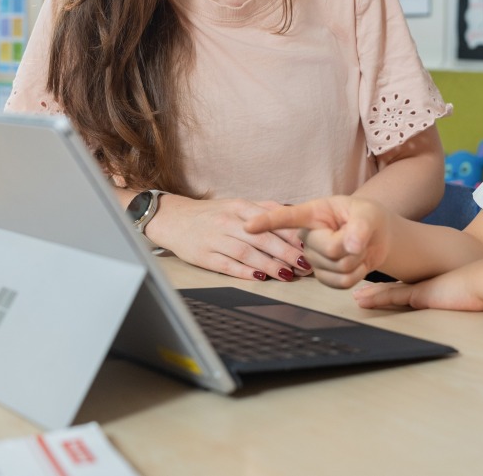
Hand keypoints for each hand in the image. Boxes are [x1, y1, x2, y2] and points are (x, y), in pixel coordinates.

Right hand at [148, 196, 310, 281]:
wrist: (174, 219)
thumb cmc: (212, 214)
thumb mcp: (237, 204)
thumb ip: (264, 210)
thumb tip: (294, 216)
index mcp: (239, 206)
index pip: (270, 220)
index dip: (291, 234)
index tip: (309, 245)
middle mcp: (227, 222)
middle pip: (261, 238)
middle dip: (286, 252)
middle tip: (304, 264)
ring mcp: (214, 239)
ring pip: (246, 253)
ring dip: (269, 265)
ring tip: (287, 274)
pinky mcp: (203, 256)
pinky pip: (227, 265)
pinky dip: (244, 272)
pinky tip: (259, 278)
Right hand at [245, 196, 391, 288]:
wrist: (376, 236)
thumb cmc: (367, 217)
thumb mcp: (367, 214)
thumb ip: (360, 227)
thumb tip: (351, 245)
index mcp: (313, 214)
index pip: (286, 218)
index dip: (267, 221)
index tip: (249, 226)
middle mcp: (307, 237)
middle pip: (325, 250)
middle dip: (350, 247)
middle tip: (358, 236)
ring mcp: (312, 258)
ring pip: (335, 269)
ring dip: (355, 261)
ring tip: (356, 248)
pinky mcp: (322, 276)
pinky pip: (340, 283)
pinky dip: (357, 275)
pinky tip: (356, 264)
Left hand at [352, 262, 482, 312]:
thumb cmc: (481, 290)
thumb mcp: (467, 295)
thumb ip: (460, 298)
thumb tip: (464, 302)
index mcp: (433, 290)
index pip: (408, 291)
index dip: (392, 292)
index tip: (379, 293)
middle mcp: (424, 288)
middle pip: (395, 291)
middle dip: (376, 293)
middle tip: (360, 294)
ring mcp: (420, 290)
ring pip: (388, 293)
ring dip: (371, 296)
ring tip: (355, 298)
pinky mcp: (419, 295)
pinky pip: (392, 297)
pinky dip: (376, 299)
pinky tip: (362, 300)